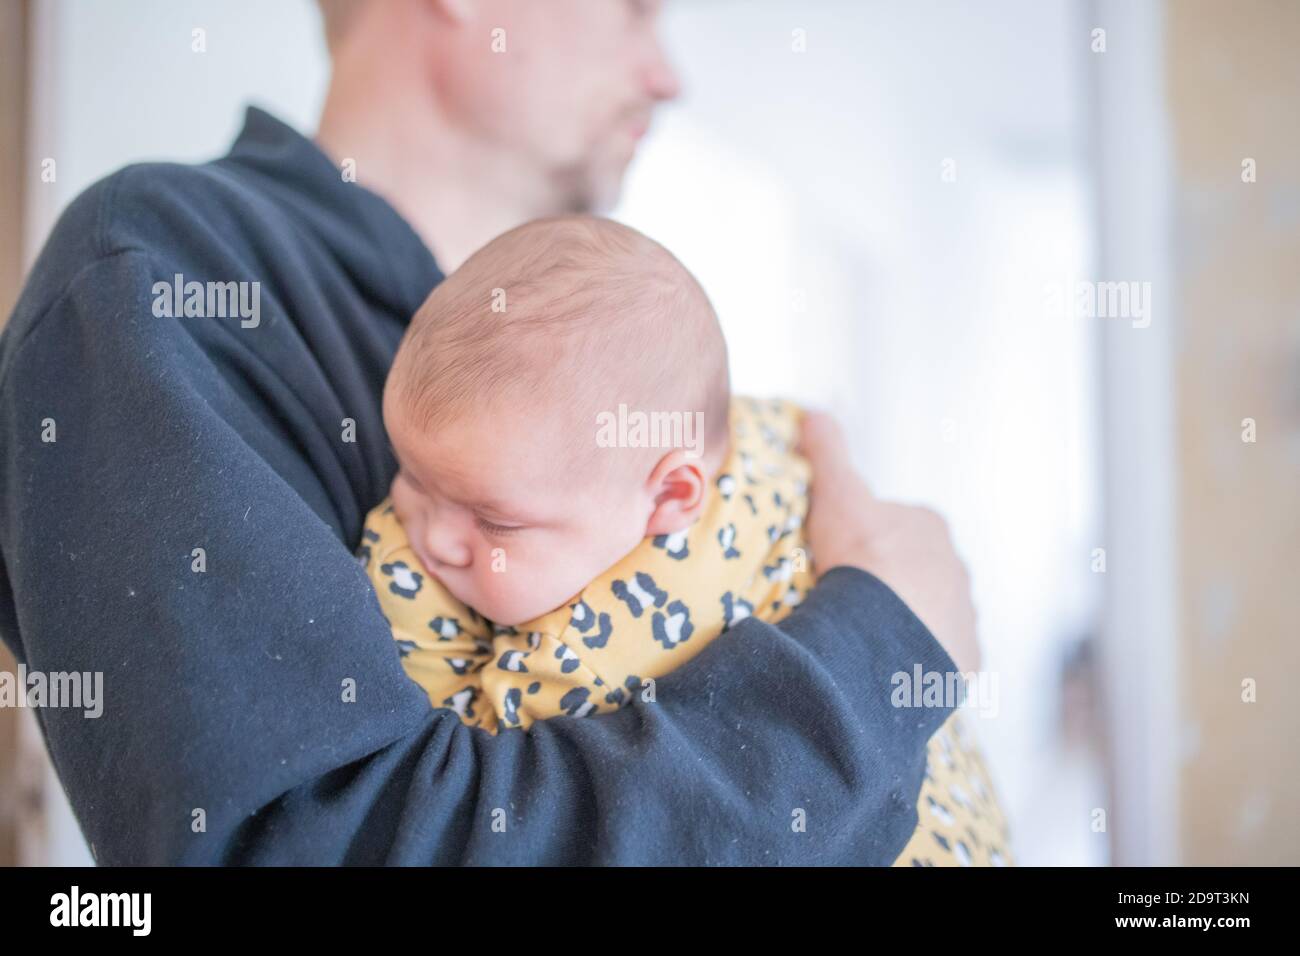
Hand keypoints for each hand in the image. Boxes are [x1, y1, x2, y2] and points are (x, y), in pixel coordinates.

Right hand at [799, 411, 979, 672]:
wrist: (883, 635)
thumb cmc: (862, 557)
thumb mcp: (837, 494)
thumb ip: (828, 452)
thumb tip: (812, 413)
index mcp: (930, 527)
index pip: (898, 527)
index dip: (867, 540)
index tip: (839, 557)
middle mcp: (956, 569)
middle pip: (916, 573)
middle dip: (888, 584)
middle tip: (846, 601)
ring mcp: (963, 617)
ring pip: (927, 616)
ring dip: (900, 623)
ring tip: (860, 638)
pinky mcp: (961, 660)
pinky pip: (935, 658)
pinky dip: (911, 659)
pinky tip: (881, 665)